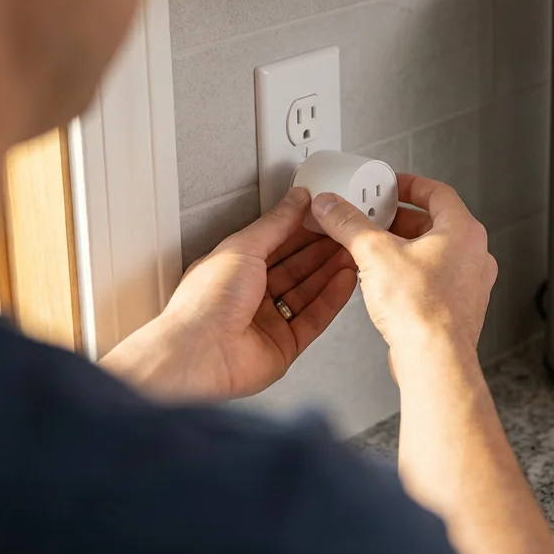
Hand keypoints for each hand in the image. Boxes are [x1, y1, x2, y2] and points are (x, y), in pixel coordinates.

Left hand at [100, 188, 356, 401]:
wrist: (201, 354)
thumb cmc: (204, 305)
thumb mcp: (242, 247)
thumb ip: (275, 223)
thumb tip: (295, 199)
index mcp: (233, 269)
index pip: (275, 242)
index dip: (301, 228)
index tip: (324, 215)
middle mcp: (249, 295)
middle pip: (295, 267)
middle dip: (321, 248)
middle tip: (344, 232)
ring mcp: (268, 321)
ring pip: (308, 291)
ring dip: (330, 271)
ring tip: (351, 252)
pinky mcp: (285, 345)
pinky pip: (315, 318)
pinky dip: (332, 298)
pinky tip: (345, 280)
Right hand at [309, 174, 496, 364]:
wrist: (434, 360)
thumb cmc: (423, 311)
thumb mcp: (375, 254)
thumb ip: (349, 224)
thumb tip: (333, 208)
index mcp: (464, 231)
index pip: (438, 192)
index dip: (410, 184)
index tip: (391, 184)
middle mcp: (474, 256)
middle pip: (434, 223)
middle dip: (399, 219)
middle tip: (374, 217)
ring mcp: (469, 284)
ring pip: (433, 253)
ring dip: (403, 247)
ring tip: (374, 249)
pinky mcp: (457, 308)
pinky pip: (433, 279)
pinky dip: (410, 272)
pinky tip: (386, 281)